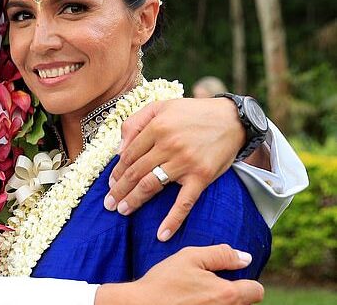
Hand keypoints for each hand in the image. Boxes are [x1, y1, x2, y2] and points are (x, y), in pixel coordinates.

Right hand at [95, 244, 263, 304]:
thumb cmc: (164, 282)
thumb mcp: (189, 257)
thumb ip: (220, 254)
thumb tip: (245, 257)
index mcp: (226, 294)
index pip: (256, 291)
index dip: (246, 281)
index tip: (230, 278)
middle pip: (245, 304)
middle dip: (233, 294)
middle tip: (209, 286)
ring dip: (221, 302)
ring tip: (198, 296)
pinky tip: (192, 303)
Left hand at [104, 98, 244, 240]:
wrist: (232, 119)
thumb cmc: (193, 112)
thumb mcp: (161, 106)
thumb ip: (135, 122)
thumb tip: (118, 149)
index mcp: (156, 127)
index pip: (129, 155)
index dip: (117, 172)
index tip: (111, 184)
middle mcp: (168, 145)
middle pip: (136, 172)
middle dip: (119, 190)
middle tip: (109, 204)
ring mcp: (185, 162)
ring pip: (151, 185)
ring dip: (134, 201)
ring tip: (122, 211)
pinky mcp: (201, 177)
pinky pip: (185, 202)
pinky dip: (173, 220)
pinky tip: (162, 234)